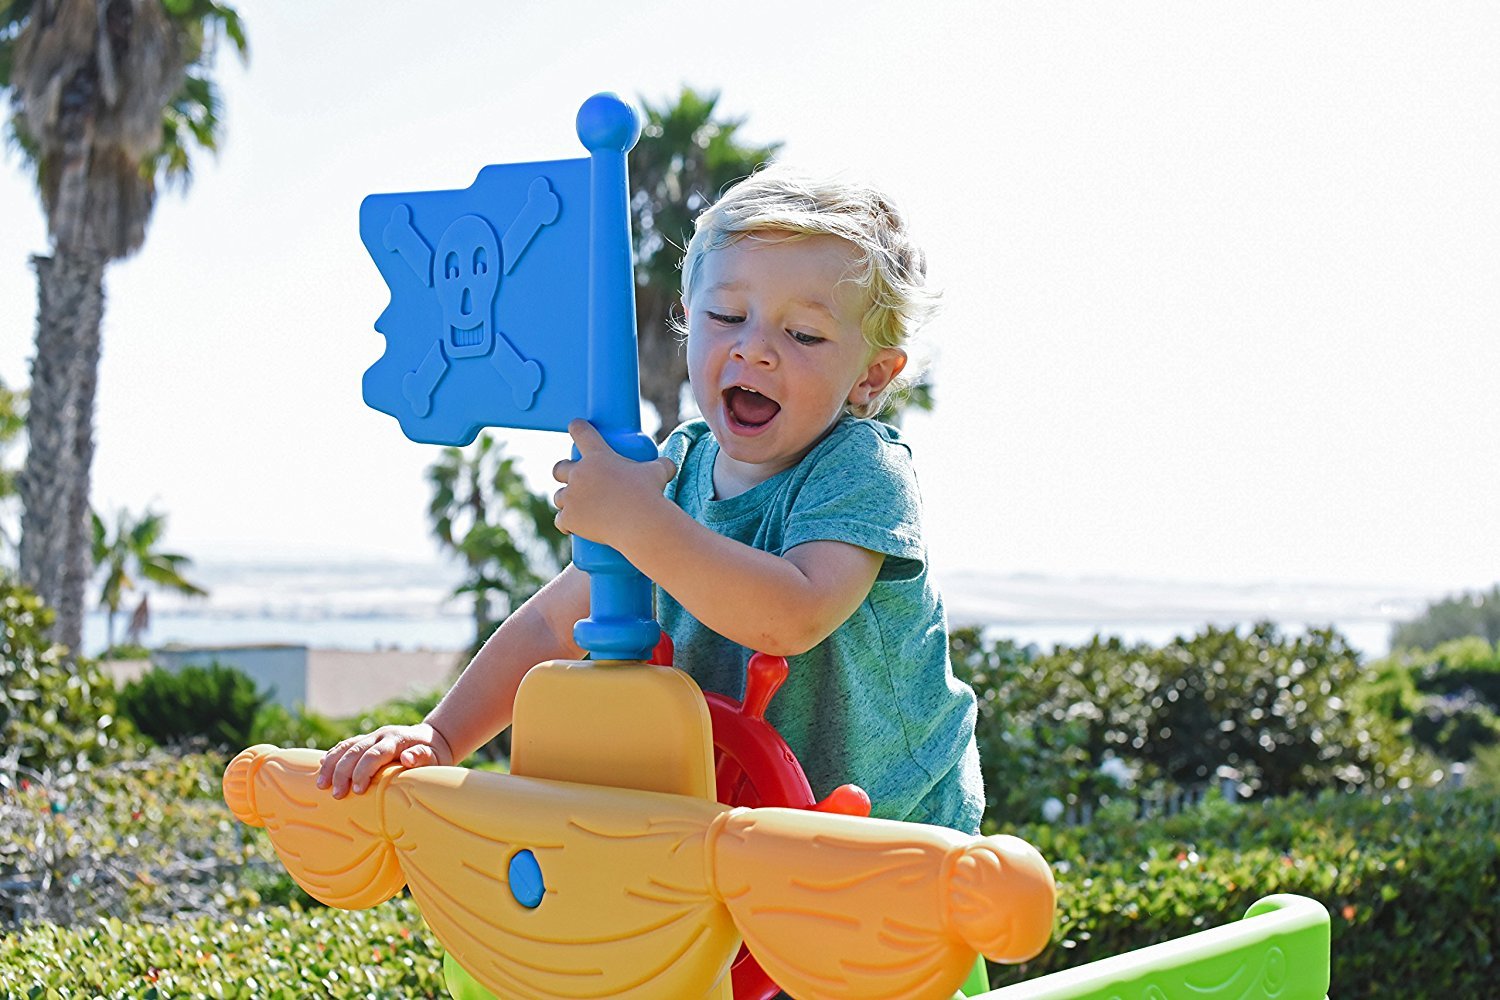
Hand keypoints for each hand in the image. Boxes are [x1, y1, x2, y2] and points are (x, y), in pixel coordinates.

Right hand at [316, 722, 452, 797]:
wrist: (434, 738)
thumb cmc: (434, 755)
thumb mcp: (435, 758)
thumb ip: (422, 756)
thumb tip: (407, 758)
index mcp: (396, 740)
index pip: (374, 754)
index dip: (364, 772)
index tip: (358, 791)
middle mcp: (381, 735)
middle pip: (355, 751)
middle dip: (342, 772)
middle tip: (336, 794)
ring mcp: (372, 736)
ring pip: (346, 746)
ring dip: (331, 765)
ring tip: (321, 784)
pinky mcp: (366, 740)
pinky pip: (345, 745)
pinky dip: (332, 755)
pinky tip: (322, 766)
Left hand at [552, 419, 675, 547]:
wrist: (640, 523)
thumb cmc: (650, 494)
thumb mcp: (660, 472)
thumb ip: (662, 464)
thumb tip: (668, 465)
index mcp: (597, 456)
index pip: (581, 432)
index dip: (577, 427)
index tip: (575, 426)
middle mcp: (579, 473)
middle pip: (559, 468)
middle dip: (563, 472)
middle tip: (574, 478)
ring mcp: (572, 497)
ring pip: (559, 496)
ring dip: (566, 499)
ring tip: (576, 506)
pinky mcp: (570, 518)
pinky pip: (560, 520)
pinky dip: (565, 524)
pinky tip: (568, 526)